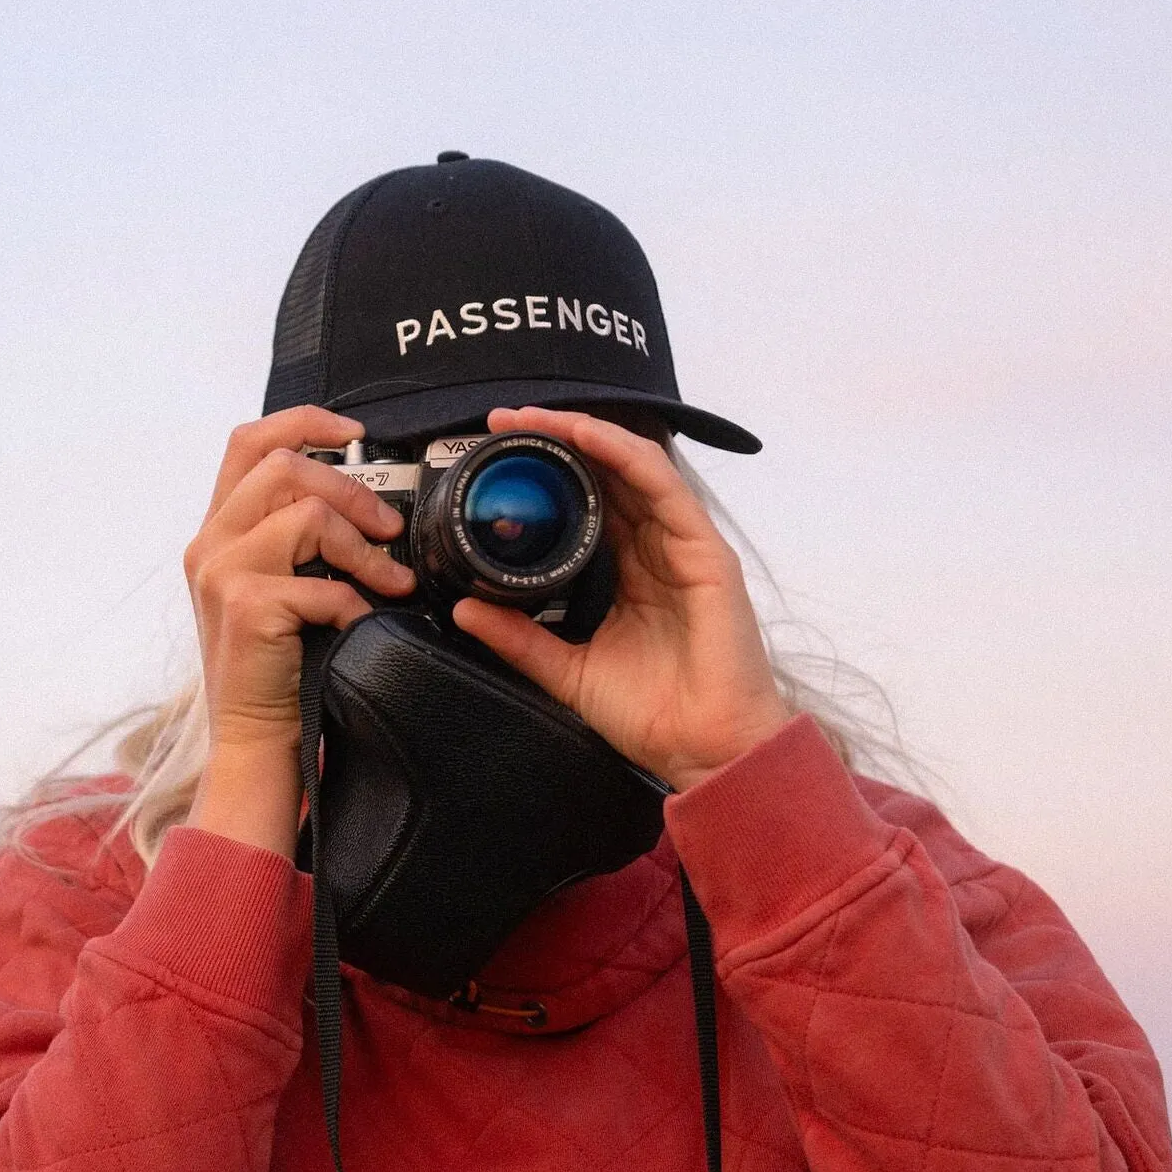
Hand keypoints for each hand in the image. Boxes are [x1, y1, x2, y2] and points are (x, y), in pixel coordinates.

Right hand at [182, 407, 414, 855]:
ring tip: (392, 582)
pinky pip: (321, 583)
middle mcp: (209, 542)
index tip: (356, 433)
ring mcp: (221, 572)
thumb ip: (296, 541)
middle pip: (285, 466)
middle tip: (389, 531)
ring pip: (307, 514)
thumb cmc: (278, 670)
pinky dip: (354, 603)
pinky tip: (359, 625)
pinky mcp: (247, 606)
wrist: (252, 741)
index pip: (250, 442)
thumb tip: (363, 505)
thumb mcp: (279, 590)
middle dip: (352, 491)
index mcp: (217, 530)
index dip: (304, 421)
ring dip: (364, 548)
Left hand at [448, 407, 787, 793]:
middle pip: (606, 475)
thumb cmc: (652, 715)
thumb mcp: (567, 670)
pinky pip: (663, 487)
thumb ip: (519, 639)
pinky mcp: (706, 551)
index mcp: (628, 572)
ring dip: (583, 434)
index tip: (496, 456)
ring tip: (536, 420)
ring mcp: (683, 546)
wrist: (704, 751)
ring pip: (632, 467)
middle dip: (556, 441)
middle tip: (504, 422)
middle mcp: (656, 550)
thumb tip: (464, 610)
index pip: (586, 503)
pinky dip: (624, 455)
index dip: (546, 474)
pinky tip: (589, 437)